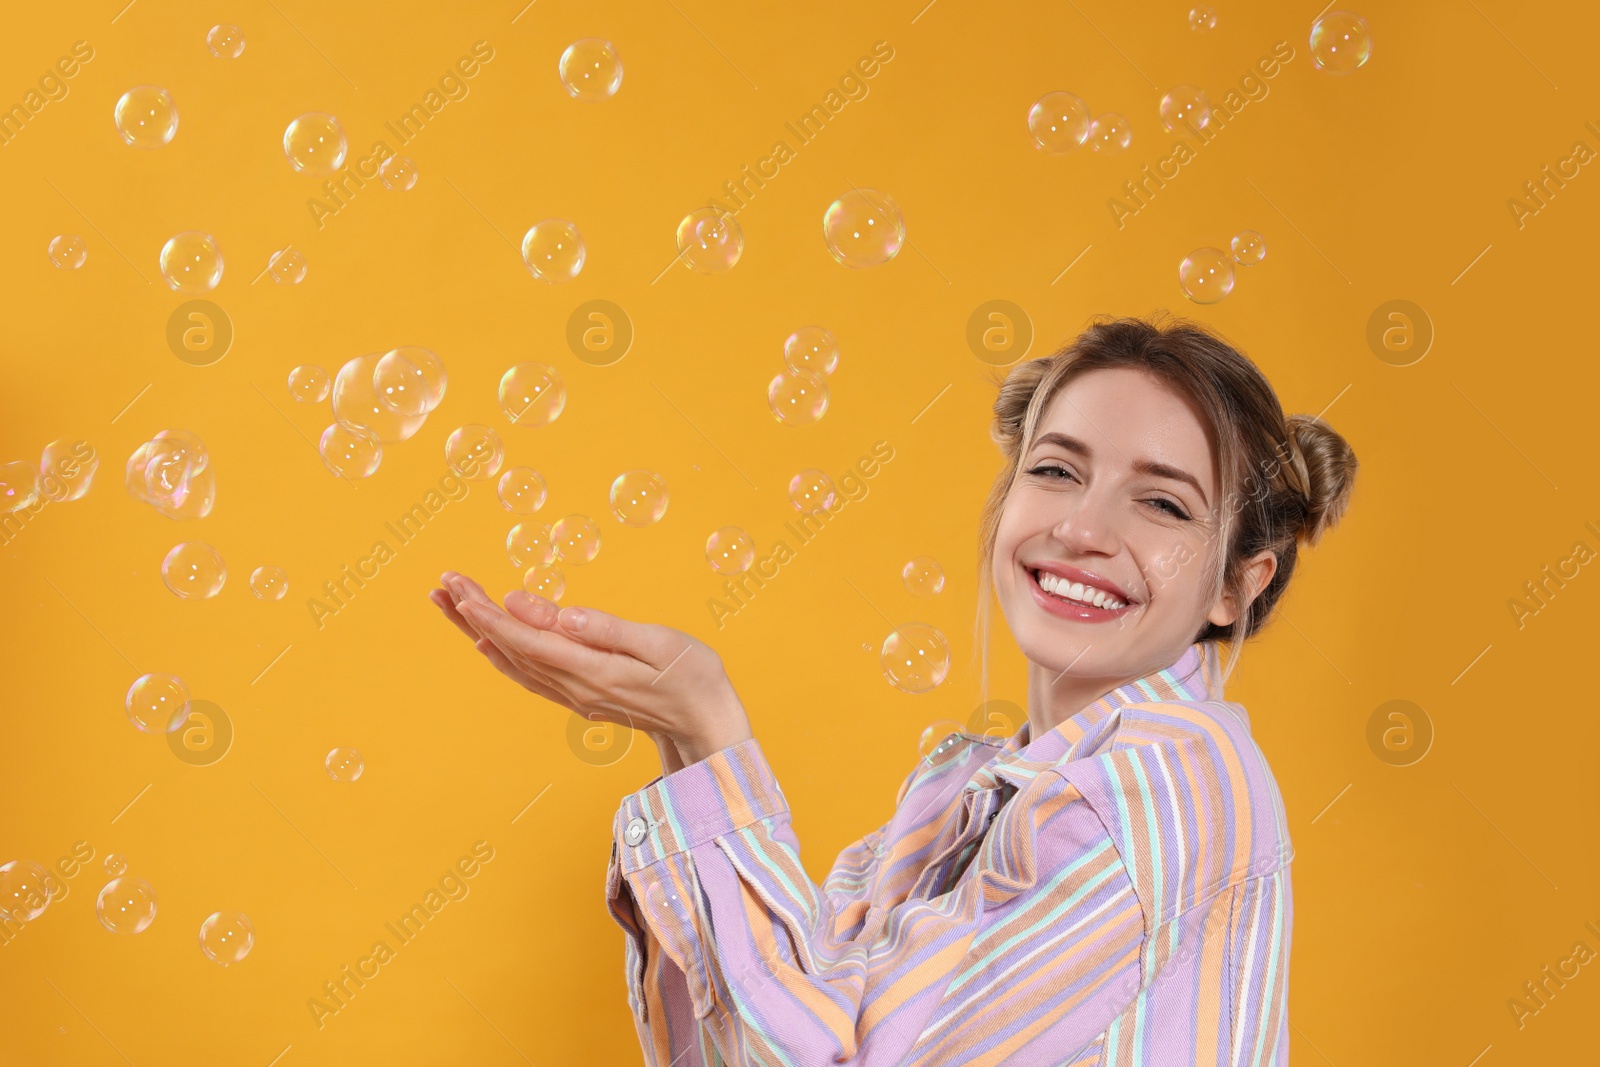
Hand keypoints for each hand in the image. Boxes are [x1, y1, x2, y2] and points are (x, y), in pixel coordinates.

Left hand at [429, 572, 752, 765]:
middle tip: (443, 583)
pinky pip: (529, 673)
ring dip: (479, 630)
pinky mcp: (581, 694)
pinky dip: (502, 652)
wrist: (706, 724)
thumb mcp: (659, 644)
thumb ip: (606, 629)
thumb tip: (559, 615)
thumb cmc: (693, 677)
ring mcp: (575, 694)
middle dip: (473, 615)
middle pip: (511, 649)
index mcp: (592, 671)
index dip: (491, 617)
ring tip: (450, 602)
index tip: (460, 591)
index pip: (528, 641)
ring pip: (514, 660)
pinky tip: (487, 639)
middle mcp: (574, 687)